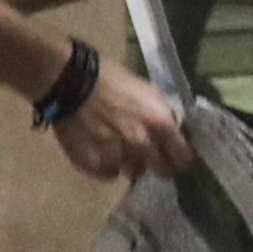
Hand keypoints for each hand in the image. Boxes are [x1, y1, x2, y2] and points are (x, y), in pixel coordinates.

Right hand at [49, 60, 191, 181]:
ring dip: (132, 163)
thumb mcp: (146, 90)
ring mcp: (116, 157)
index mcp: (159, 124)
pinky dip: (108, 166)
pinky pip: (109, 174)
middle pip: (161, 170)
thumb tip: (169, 129)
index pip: (183, 157)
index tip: (179, 157)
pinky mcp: (93, 164)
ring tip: (121, 150)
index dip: (183, 158)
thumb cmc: (109, 77)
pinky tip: (103, 153)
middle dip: (159, 163)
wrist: (69, 81)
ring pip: (134, 172)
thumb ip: (160, 114)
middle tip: (152, 156)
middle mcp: (141, 145)